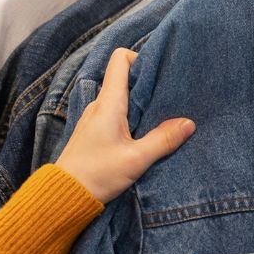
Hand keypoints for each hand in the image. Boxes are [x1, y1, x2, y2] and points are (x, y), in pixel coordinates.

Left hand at [56, 49, 194, 202]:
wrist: (65, 196)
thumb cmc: (97, 175)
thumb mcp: (136, 159)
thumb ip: (163, 140)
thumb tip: (189, 123)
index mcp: (109, 103)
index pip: (120, 59)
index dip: (140, 57)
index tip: (160, 71)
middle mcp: (100, 105)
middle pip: (125, 77)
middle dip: (148, 82)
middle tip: (170, 95)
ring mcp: (95, 118)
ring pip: (122, 97)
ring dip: (141, 102)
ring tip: (162, 115)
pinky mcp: (95, 132)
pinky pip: (116, 113)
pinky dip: (132, 116)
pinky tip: (145, 132)